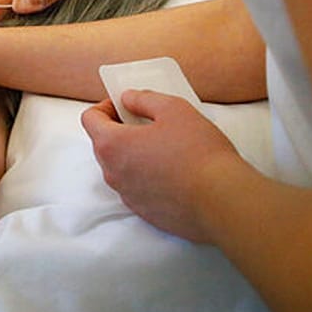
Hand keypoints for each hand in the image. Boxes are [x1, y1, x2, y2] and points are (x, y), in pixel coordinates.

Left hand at [80, 89, 244, 242]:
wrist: (222, 200)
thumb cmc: (198, 152)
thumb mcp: (173, 108)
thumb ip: (144, 99)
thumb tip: (128, 99)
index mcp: (112, 145)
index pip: (90, 119)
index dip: (106, 106)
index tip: (128, 106)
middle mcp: (113, 174)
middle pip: (103, 144)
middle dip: (120, 129)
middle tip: (148, 122)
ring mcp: (128, 196)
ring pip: (120, 168)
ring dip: (134, 154)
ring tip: (164, 146)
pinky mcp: (145, 213)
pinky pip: (137, 188)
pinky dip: (147, 176)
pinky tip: (173, 171)